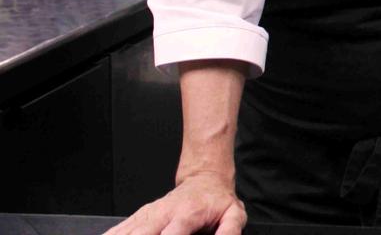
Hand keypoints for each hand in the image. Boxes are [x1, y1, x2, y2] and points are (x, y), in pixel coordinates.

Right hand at [103, 172, 245, 234]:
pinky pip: (118, 229)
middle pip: (142, 234)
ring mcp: (148, 214)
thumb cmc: (217, 200)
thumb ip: (229, 230)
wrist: (205, 179)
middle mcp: (164, 213)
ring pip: (126, 232)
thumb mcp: (233, 213)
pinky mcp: (139, 217)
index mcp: (188, 214)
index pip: (173, 233)